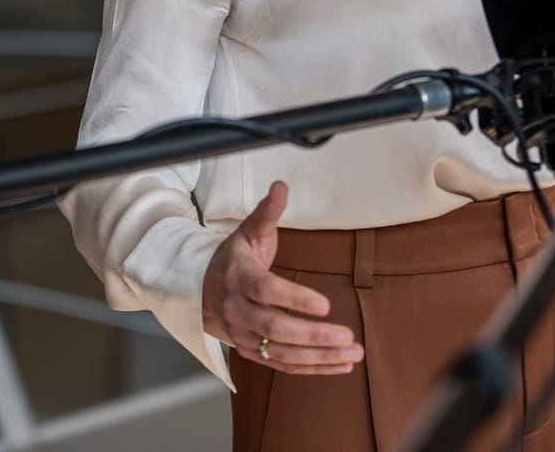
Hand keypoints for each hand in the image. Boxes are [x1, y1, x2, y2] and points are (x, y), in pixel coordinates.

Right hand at [201, 181, 361, 375]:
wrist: (201, 288)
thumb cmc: (234, 257)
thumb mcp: (248, 230)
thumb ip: (268, 210)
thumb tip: (281, 185)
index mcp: (237, 277)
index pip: (266, 290)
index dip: (294, 299)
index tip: (325, 304)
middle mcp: (237, 310)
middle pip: (274, 328)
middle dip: (313, 335)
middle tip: (347, 335)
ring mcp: (243, 335)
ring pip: (281, 354)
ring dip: (319, 357)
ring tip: (353, 354)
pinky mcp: (252, 352)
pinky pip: (283, 366)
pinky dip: (313, 368)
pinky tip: (340, 365)